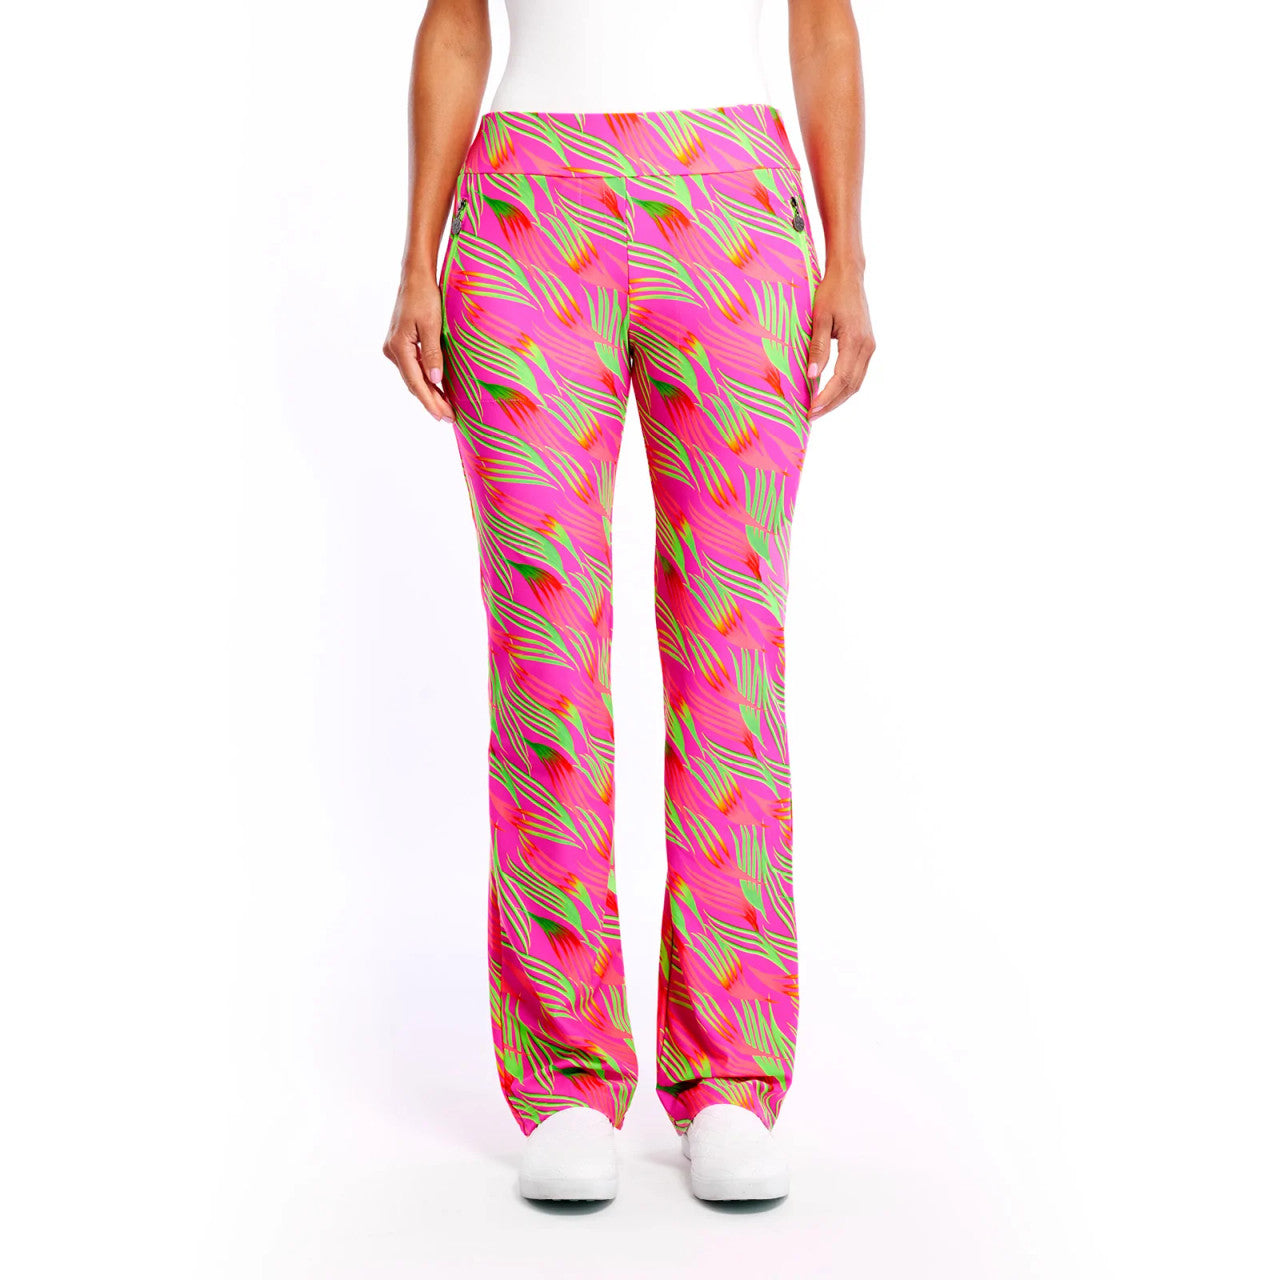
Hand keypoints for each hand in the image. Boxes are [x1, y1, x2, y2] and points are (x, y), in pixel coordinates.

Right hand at [382, 268, 453, 420]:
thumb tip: (435, 379)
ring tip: (446, 409)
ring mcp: (394, 348)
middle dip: (432, 402)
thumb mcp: (432, 325)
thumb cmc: (425, 297)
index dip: (431, 402)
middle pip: (414, 384)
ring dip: (429, 393)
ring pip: (413, 378)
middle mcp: (392, 351)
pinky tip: (437, 390)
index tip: (443, 416)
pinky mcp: (400, 345)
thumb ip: (433, 353)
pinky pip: (413, 368)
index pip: (417, 383)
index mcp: (398, 347)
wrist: (415, 278)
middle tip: (449, 418)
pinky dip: (426, 380)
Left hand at [806, 266, 874, 418]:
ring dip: (838, 399)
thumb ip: (818, 348)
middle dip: (831, 404)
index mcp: (856, 341)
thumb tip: (812, 375)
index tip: (811, 410)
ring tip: (818, 409)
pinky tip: (828, 393)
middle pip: (851, 386)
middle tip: (811, 416)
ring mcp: (869, 347)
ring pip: (856, 383)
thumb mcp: (819, 318)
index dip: (826, 398)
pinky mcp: (867, 346)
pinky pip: (857, 374)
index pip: (841, 379)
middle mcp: (867, 347)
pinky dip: (843, 387)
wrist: (849, 276)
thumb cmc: (831, 293)